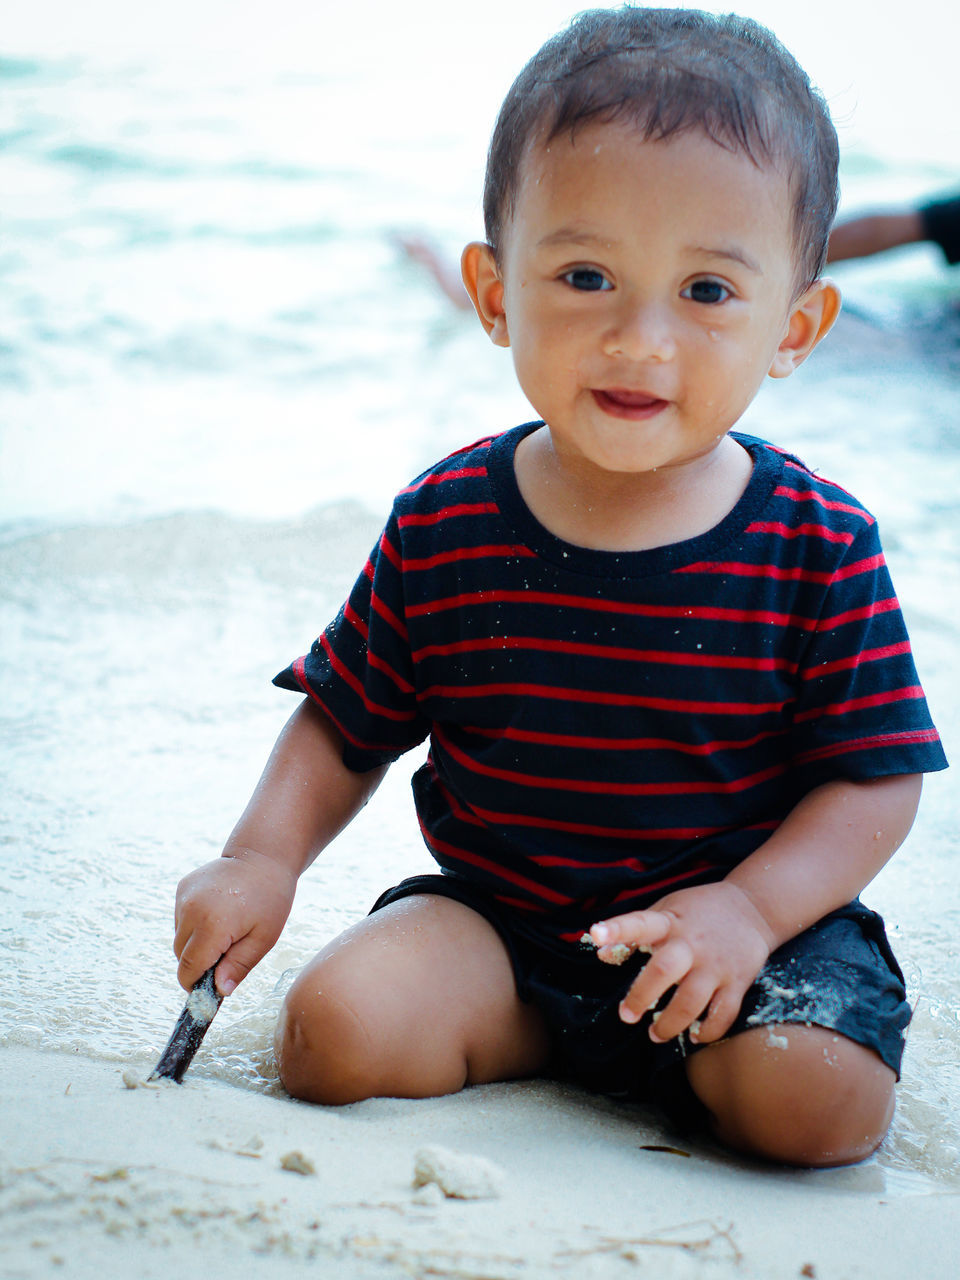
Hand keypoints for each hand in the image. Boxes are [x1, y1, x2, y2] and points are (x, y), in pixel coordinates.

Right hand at [174, 849, 296, 996]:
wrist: (262, 857)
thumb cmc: (270, 899)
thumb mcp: (263, 938)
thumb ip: (239, 966)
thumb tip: (219, 992)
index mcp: (213, 925)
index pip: (189, 969)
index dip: (195, 985)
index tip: (208, 989)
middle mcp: (191, 910)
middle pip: (181, 956)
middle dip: (199, 964)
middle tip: (226, 955)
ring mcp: (184, 897)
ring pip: (179, 938)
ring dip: (196, 943)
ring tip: (225, 930)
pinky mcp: (182, 888)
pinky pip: (181, 919)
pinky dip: (194, 924)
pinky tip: (217, 913)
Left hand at [588, 882, 775, 1043]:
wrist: (753, 908)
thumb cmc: (700, 910)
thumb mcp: (666, 909)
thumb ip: (636, 932)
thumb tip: (602, 954)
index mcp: (671, 921)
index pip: (640, 924)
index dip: (618, 930)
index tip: (596, 935)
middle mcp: (692, 944)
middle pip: (662, 971)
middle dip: (640, 997)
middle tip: (627, 1015)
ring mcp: (716, 965)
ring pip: (691, 1002)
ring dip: (669, 1024)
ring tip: (654, 1033)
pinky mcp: (737, 982)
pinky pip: (723, 1015)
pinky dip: (707, 1031)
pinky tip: (693, 1036)